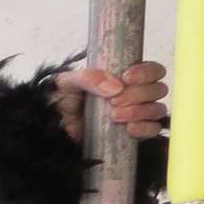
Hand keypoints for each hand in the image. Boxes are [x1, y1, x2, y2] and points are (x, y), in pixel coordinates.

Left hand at [0, 61, 170, 181]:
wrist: (45, 131)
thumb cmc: (55, 102)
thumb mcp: (66, 83)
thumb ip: (88, 77)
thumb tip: (116, 87)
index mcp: (121, 76)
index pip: (152, 68)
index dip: (146, 72)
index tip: (126, 78)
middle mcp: (132, 93)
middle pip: (158, 89)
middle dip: (139, 95)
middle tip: (113, 102)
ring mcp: (133, 114)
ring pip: (157, 109)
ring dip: (141, 112)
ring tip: (114, 116)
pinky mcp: (130, 135)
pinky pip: (153, 130)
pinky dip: (144, 129)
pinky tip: (128, 129)